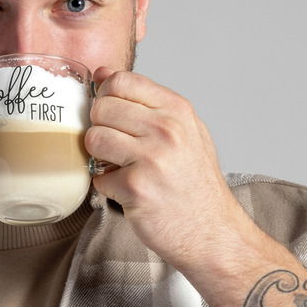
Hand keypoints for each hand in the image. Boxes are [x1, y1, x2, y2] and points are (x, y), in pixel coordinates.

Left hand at [85, 67, 256, 271]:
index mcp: (177, 110)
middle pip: (102, 108)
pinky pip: (98, 176)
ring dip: (99, 157)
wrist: (211, 231)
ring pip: (94, 139)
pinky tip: (129, 192)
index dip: (106, 96)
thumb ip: (146, 102)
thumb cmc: (195, 183)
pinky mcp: (135, 187)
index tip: (112, 114)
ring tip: (120, 168)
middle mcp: (166, 129)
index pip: (121, 81)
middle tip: (116, 147)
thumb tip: (104, 75)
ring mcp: (151, 158)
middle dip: (100, 128)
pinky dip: (107, 187)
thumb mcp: (184, 131)